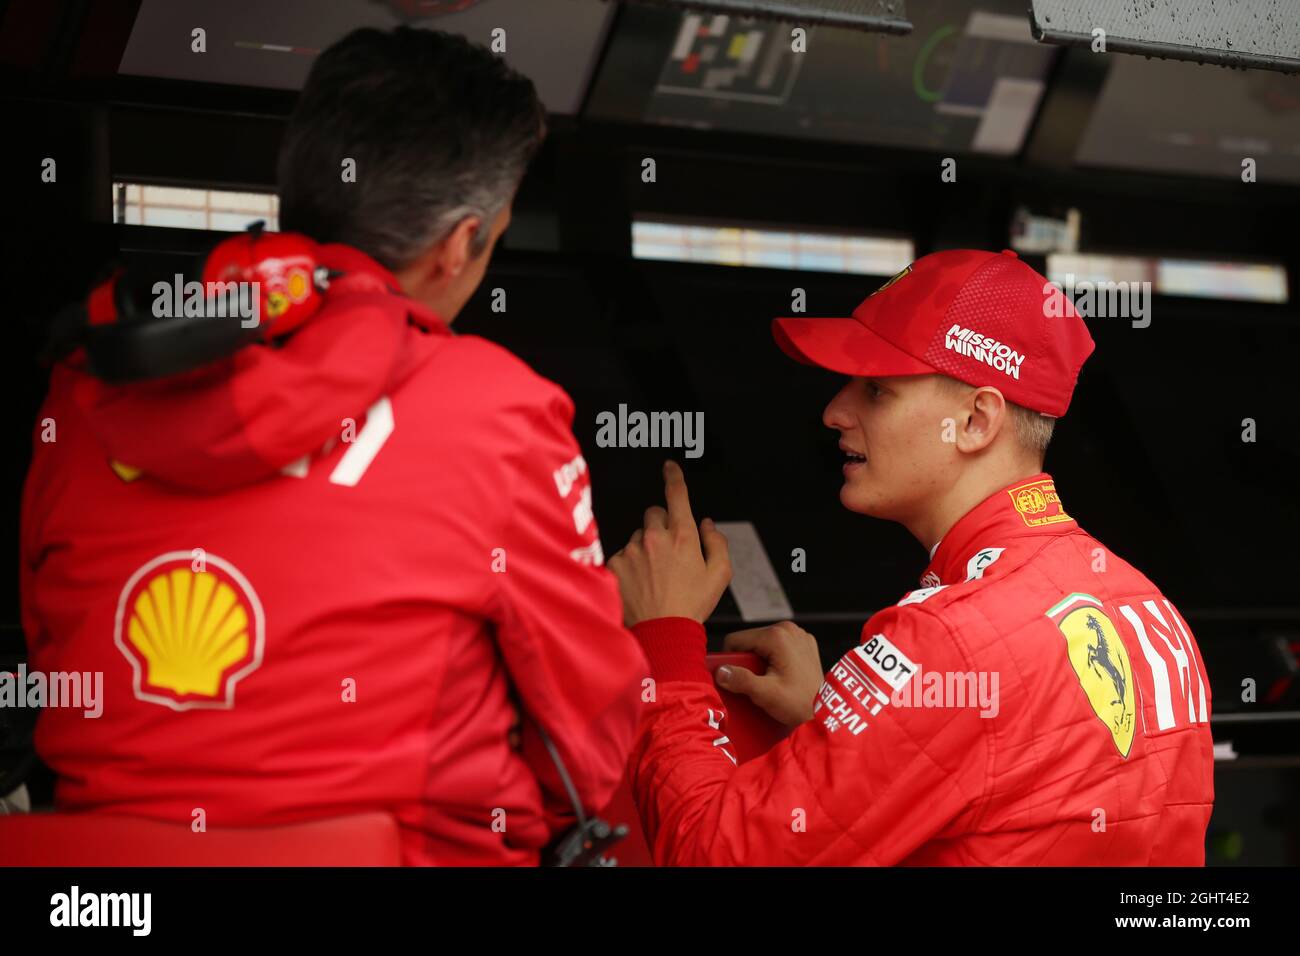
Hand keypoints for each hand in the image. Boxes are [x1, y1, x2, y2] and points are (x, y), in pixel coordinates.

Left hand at [607, 460, 730, 626]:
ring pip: (637, 536)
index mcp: (683, 536)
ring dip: (644, 548)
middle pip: (653, 513)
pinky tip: (639, 584)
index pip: (677, 495)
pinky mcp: (614, 564)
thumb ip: (717, 543)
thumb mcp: (719, 576)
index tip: (669, 467)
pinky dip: (629, 565)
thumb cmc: (691, 607)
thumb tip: (707, 524)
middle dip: (661, 525)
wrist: (661, 633)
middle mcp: (654, 538)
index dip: (674, 477)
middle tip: (668, 551)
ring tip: (653, 576)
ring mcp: (632, 550)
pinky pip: (621, 554)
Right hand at [715, 621, 822, 726]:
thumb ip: (741, 680)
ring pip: (762, 644)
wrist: (825, 711)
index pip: (736, 640)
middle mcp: (789, 629)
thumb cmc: (800, 703)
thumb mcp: (766, 694)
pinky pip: (778, 647)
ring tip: (769, 680)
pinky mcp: (804, 644)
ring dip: (760, 661)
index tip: (736, 678)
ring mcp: (799, 635)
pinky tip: (781, 676)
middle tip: (756, 682)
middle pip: (750, 641)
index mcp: (777, 635)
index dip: (731, 659)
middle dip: (747, 661)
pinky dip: (774, 660)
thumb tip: (721, 672)